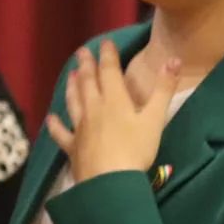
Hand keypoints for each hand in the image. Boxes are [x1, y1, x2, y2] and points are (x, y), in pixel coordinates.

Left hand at [46, 41, 179, 181]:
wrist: (110, 180)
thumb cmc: (136, 149)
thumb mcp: (155, 119)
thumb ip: (164, 89)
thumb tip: (173, 60)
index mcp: (115, 101)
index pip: (110, 72)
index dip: (108, 56)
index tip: (105, 43)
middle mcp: (94, 109)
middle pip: (88, 83)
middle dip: (86, 66)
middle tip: (81, 52)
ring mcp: (80, 127)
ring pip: (73, 102)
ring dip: (72, 87)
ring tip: (70, 75)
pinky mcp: (72, 146)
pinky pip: (61, 133)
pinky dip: (55, 125)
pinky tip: (50, 118)